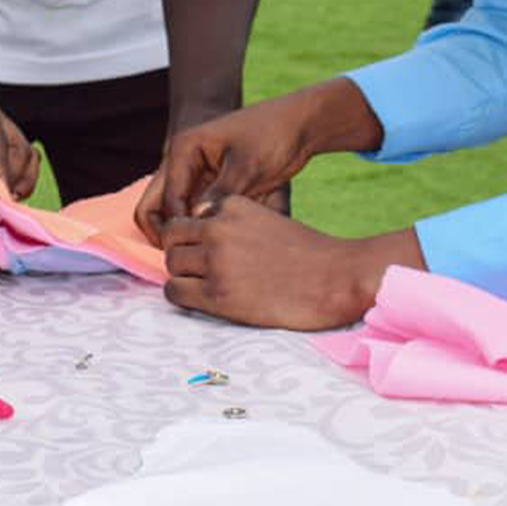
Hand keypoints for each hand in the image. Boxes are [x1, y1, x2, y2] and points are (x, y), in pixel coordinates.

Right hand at [136, 79, 381, 244]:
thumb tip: (199, 221)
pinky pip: (196, 213)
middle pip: (156, 208)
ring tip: (211, 252)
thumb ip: (222, 193)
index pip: (166, 200)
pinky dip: (204, 227)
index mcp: (183, 149)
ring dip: (186, 232)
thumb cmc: (272, 135)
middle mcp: (183, 162)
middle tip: (194, 258)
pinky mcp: (212, 186)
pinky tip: (226, 240)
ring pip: (174, 214)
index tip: (202, 249)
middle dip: (169, 235)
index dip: (179, 229)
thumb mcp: (248, 165)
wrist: (298, 124)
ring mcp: (196, 175)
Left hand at [159, 196, 422, 330]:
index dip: (194, 234)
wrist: (335, 278)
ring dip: (182, 274)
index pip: (190, 215)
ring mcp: (216, 262)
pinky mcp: (217, 295)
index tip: (205, 249)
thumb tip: (206, 237)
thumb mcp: (268, 220)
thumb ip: (236, 224)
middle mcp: (219, 229)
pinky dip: (182, 295)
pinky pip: (175, 291)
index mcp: (233, 206)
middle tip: (198, 269)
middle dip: (181, 252)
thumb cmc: (309, 253)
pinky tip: (204, 299)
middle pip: (172, 237)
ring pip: (171, 263)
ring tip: (204, 285)